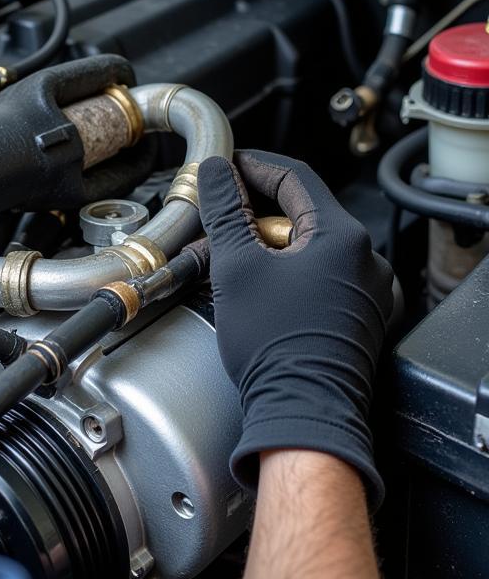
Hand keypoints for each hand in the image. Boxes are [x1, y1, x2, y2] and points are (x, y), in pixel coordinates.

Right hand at [197, 150, 394, 505]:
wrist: (302, 411)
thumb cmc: (275, 346)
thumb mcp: (237, 266)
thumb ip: (226, 210)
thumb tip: (218, 171)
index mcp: (342, 237)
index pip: (294, 177)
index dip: (252, 167)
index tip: (224, 168)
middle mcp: (363, 260)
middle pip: (299, 213)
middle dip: (249, 213)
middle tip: (215, 216)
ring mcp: (363, 290)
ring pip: (304, 247)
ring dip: (260, 245)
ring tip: (221, 258)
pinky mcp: (354, 316)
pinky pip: (314, 275)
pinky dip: (279, 271)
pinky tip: (248, 285)